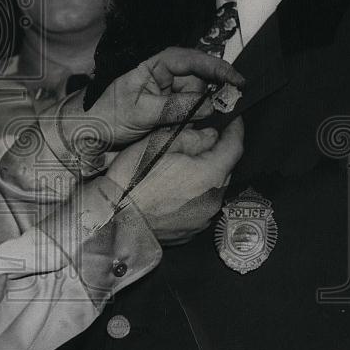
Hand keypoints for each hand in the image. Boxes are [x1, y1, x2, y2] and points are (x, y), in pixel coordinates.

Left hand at [63, 47, 244, 154]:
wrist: (91, 133)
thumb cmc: (109, 115)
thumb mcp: (142, 111)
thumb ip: (176, 108)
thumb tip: (209, 106)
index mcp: (158, 64)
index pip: (194, 60)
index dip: (218, 69)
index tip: (239, 82)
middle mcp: (167, 75)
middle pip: (201, 83)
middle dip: (203, 101)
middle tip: (188, 118)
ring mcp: (170, 92)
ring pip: (198, 102)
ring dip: (193, 116)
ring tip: (165, 127)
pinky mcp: (171, 109)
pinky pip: (190, 115)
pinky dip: (188, 124)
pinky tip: (171, 130)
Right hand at [111, 118, 243, 243]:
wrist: (114, 220)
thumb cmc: (132, 180)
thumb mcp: (158, 145)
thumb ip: (191, 137)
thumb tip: (211, 135)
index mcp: (209, 175)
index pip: (235, 147)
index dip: (235, 129)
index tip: (232, 118)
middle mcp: (214, 200)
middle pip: (224, 168)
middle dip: (216, 152)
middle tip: (200, 138)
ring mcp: (203, 219)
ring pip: (212, 188)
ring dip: (204, 175)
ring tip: (181, 166)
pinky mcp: (191, 231)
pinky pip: (200, 205)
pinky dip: (194, 194)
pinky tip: (173, 189)